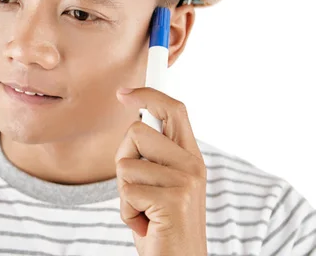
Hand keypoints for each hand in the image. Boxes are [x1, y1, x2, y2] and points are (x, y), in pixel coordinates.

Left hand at [115, 87, 206, 255]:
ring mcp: (185, 182)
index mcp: (190, 156)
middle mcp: (192, 165)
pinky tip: (146, 223)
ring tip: (144, 210)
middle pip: (136, 131)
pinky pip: (126, 192)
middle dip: (123, 158)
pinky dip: (126, 211)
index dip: (149, 94)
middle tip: (136, 189)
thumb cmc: (162, 223)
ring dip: (124, 192)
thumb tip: (135, 121)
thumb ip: (154, 155)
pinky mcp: (173, 200)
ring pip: (125, 163)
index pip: (174, 110)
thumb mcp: (160, 182)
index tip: (124, 92)